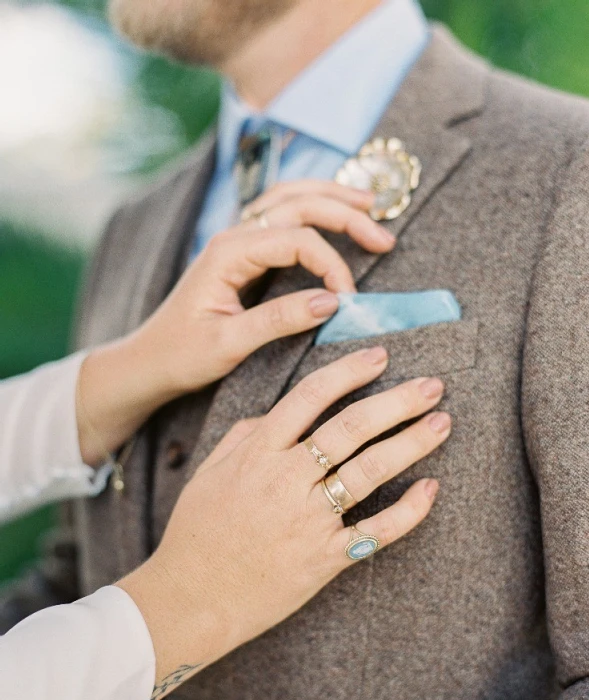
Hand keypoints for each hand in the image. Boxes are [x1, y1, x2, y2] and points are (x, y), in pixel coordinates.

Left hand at [77, 182, 392, 464]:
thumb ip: (279, 320)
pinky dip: (310, 207)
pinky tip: (331, 213)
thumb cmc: (182, 355)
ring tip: (370, 205)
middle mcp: (232, 236)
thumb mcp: (229, 343)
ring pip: (289, 199)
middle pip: (298, 204)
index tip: (348, 301)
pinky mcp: (240, 253)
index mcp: (228, 253)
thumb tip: (331, 302)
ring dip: (331, 198)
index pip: (297, 239)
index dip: (331, 264)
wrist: (148, 361)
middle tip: (384, 237)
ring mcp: (235, 240)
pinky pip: (279, 214)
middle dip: (345, 214)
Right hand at [117, 348, 450, 699]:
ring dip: (412, 443)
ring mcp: (308, 520)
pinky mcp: (325, 558)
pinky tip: (432, 488)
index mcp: (257, 453)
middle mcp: (286, 479)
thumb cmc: (196, 534)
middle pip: (351, 428)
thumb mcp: (207, 473)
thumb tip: (274, 413)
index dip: (349, 373)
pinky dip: (409, 511)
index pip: (310, 398)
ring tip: (442, 423)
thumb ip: (242, 436)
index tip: (380, 356)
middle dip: (397, 401)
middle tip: (432, 386)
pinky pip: (376, 531)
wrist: (190, 599)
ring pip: (370, 471)